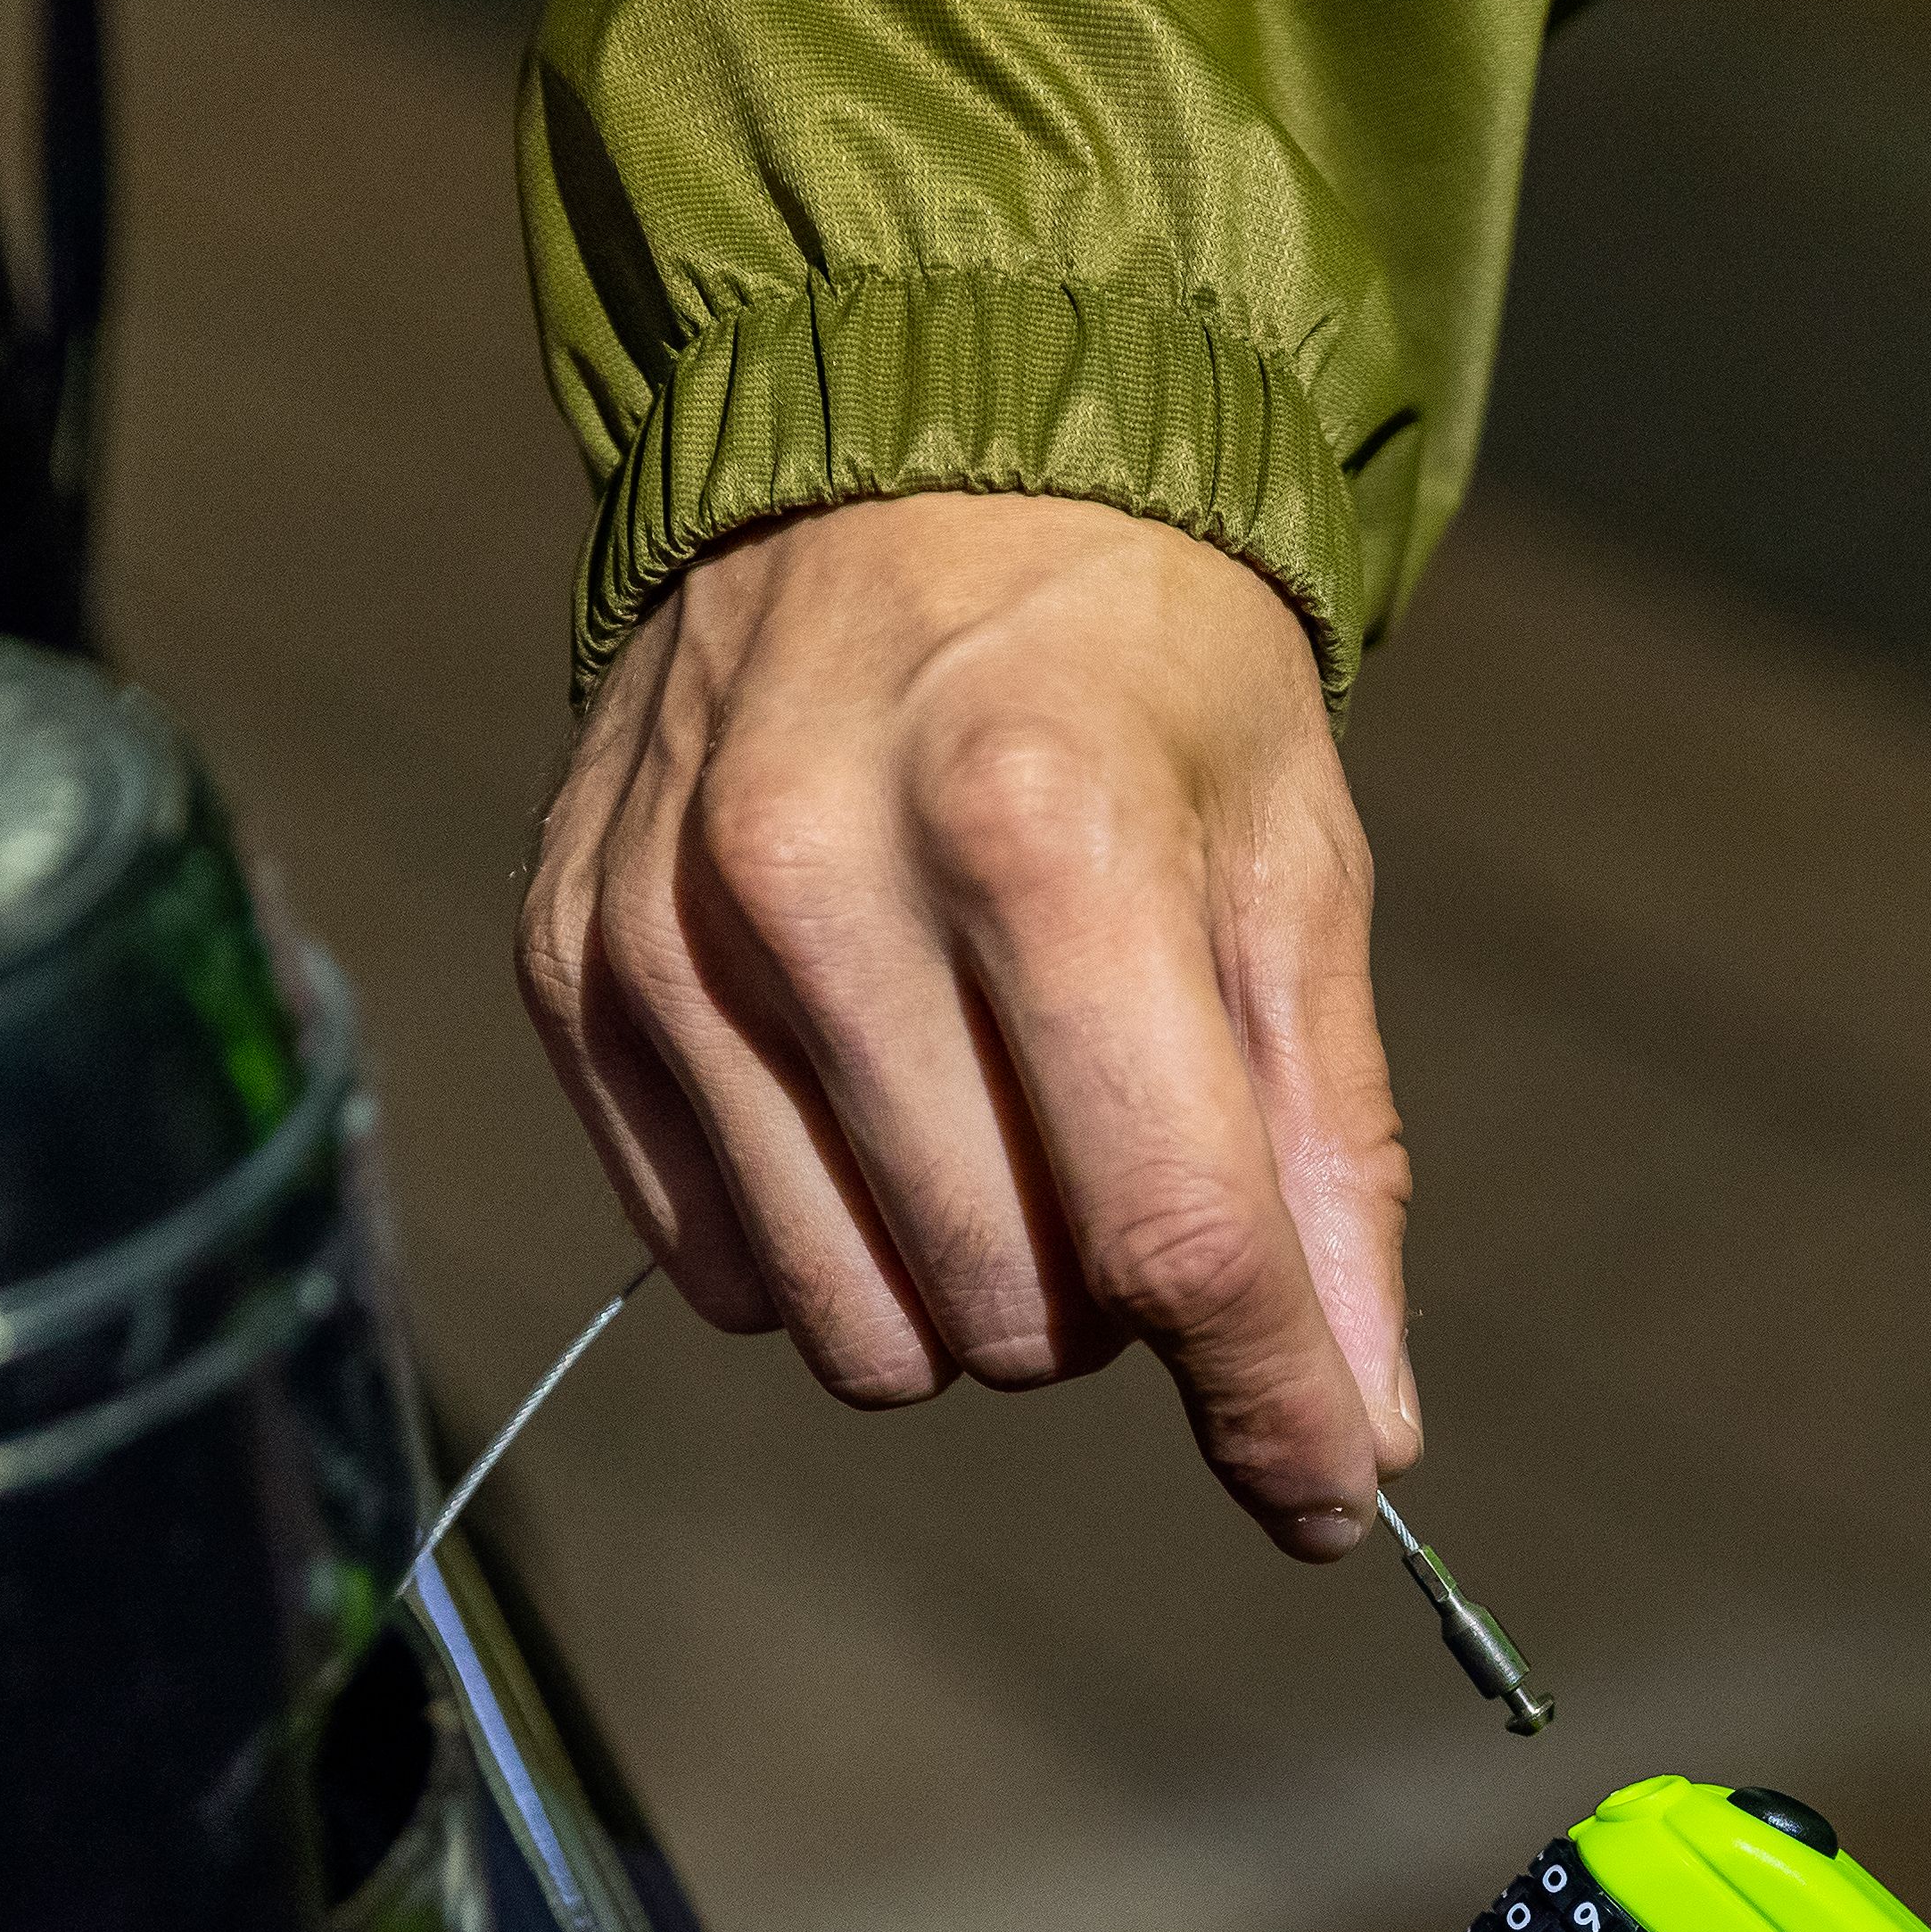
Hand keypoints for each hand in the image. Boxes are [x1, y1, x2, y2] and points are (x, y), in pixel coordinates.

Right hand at [518, 491, 1412, 1558]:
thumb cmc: (1136, 667)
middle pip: (1012, 1307)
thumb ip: (1326, 1161)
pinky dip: (825, 1239)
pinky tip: (869, 1092)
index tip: (1329, 1488)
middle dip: (1113, 1297)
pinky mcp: (572, 969)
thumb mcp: (1292, 865)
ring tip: (1001, 1118)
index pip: (1172, 1230)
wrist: (902, 443)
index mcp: (1041, 831)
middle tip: (1129, 1145)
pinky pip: (717, 1270)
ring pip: (856, 1328)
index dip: (1272, 1401)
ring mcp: (667, 932)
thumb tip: (1359, 1436)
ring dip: (966, 1292)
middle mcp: (819, 882)